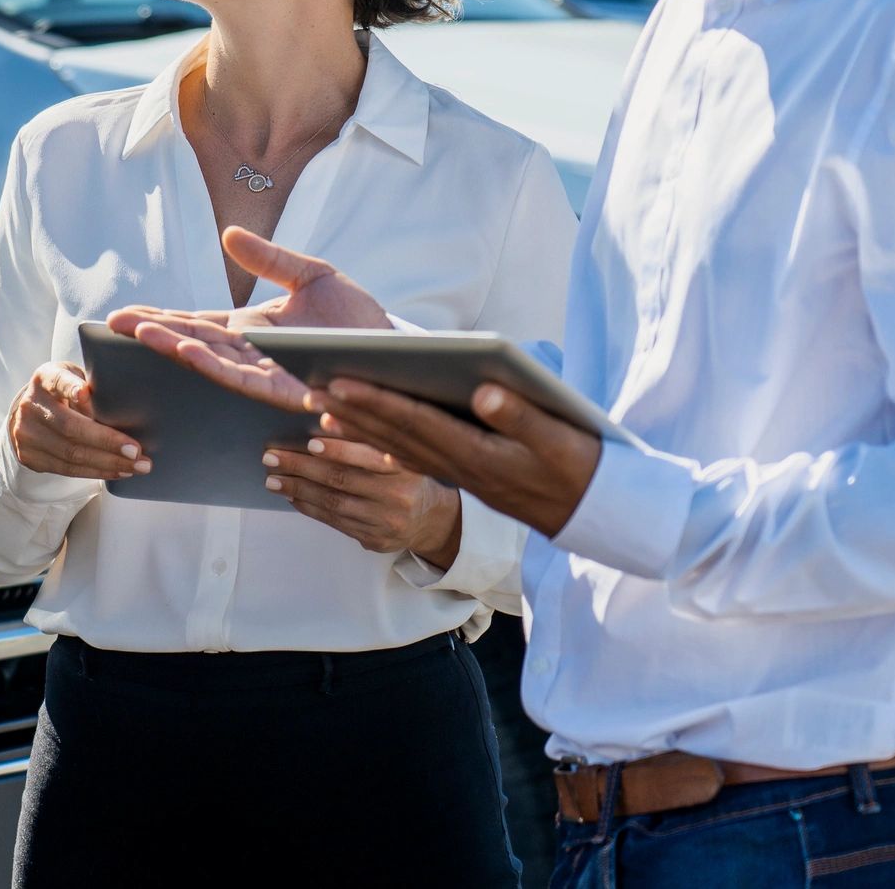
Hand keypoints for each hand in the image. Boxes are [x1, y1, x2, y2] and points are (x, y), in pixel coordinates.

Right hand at [7, 362, 150, 479]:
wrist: (29, 413)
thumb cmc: (64, 393)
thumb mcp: (74, 379)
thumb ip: (92, 389)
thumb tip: (124, 411)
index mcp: (45, 379)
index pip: (57, 381)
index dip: (70, 387)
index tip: (84, 392)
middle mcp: (31, 405)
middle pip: (70, 426)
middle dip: (106, 441)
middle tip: (135, 451)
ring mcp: (26, 433)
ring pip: (70, 453)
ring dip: (107, 462)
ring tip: (135, 466)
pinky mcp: (29, 456)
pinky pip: (67, 469)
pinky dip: (96, 472)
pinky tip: (118, 471)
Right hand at [106, 228, 388, 411]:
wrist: (397, 353)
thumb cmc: (358, 320)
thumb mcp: (311, 276)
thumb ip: (270, 259)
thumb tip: (229, 235)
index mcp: (252, 330)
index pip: (198, 323)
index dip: (163, 318)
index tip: (126, 315)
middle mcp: (252, 355)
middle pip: (193, 341)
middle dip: (153, 333)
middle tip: (114, 326)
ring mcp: (265, 374)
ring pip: (209, 361)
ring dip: (173, 347)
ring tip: (141, 334)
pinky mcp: (285, 389)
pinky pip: (241, 377)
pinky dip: (212, 365)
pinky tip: (187, 352)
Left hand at [262, 436, 462, 565]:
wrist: (433, 521)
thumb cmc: (409, 477)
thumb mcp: (402, 455)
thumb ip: (370, 442)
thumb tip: (323, 421)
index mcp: (406, 468)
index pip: (368, 456)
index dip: (339, 449)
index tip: (309, 441)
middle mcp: (397, 496)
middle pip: (342, 480)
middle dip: (302, 467)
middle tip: (272, 457)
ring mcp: (385, 521)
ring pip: (334, 503)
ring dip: (299, 490)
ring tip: (273, 479)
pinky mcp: (374, 539)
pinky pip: (335, 522)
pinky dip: (310, 508)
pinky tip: (292, 496)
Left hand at [311, 379, 600, 538]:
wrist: (588, 512)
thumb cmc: (576, 468)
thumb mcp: (558, 440)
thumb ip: (520, 415)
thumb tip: (483, 391)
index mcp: (478, 454)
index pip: (416, 422)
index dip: (377, 402)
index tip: (340, 382)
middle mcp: (457, 467)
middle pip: (392, 438)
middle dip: (348, 417)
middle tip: (306, 393)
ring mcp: (454, 475)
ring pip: (391, 454)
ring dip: (350, 438)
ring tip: (312, 419)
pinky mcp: (456, 476)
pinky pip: (404, 464)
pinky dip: (371, 452)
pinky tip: (350, 442)